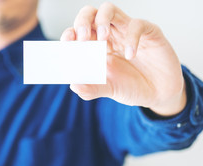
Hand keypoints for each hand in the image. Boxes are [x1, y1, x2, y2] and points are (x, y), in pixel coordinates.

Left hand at [61, 2, 186, 116]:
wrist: (159, 94)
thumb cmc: (131, 87)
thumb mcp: (108, 90)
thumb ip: (90, 89)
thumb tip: (73, 85)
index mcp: (95, 46)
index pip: (77, 31)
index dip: (70, 34)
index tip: (68, 43)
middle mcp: (109, 35)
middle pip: (90, 14)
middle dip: (82, 22)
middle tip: (83, 39)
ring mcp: (127, 31)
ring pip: (109, 10)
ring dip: (101, 21)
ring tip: (103, 39)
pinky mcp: (149, 32)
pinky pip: (138, 25)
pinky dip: (131, 38)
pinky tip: (130, 55)